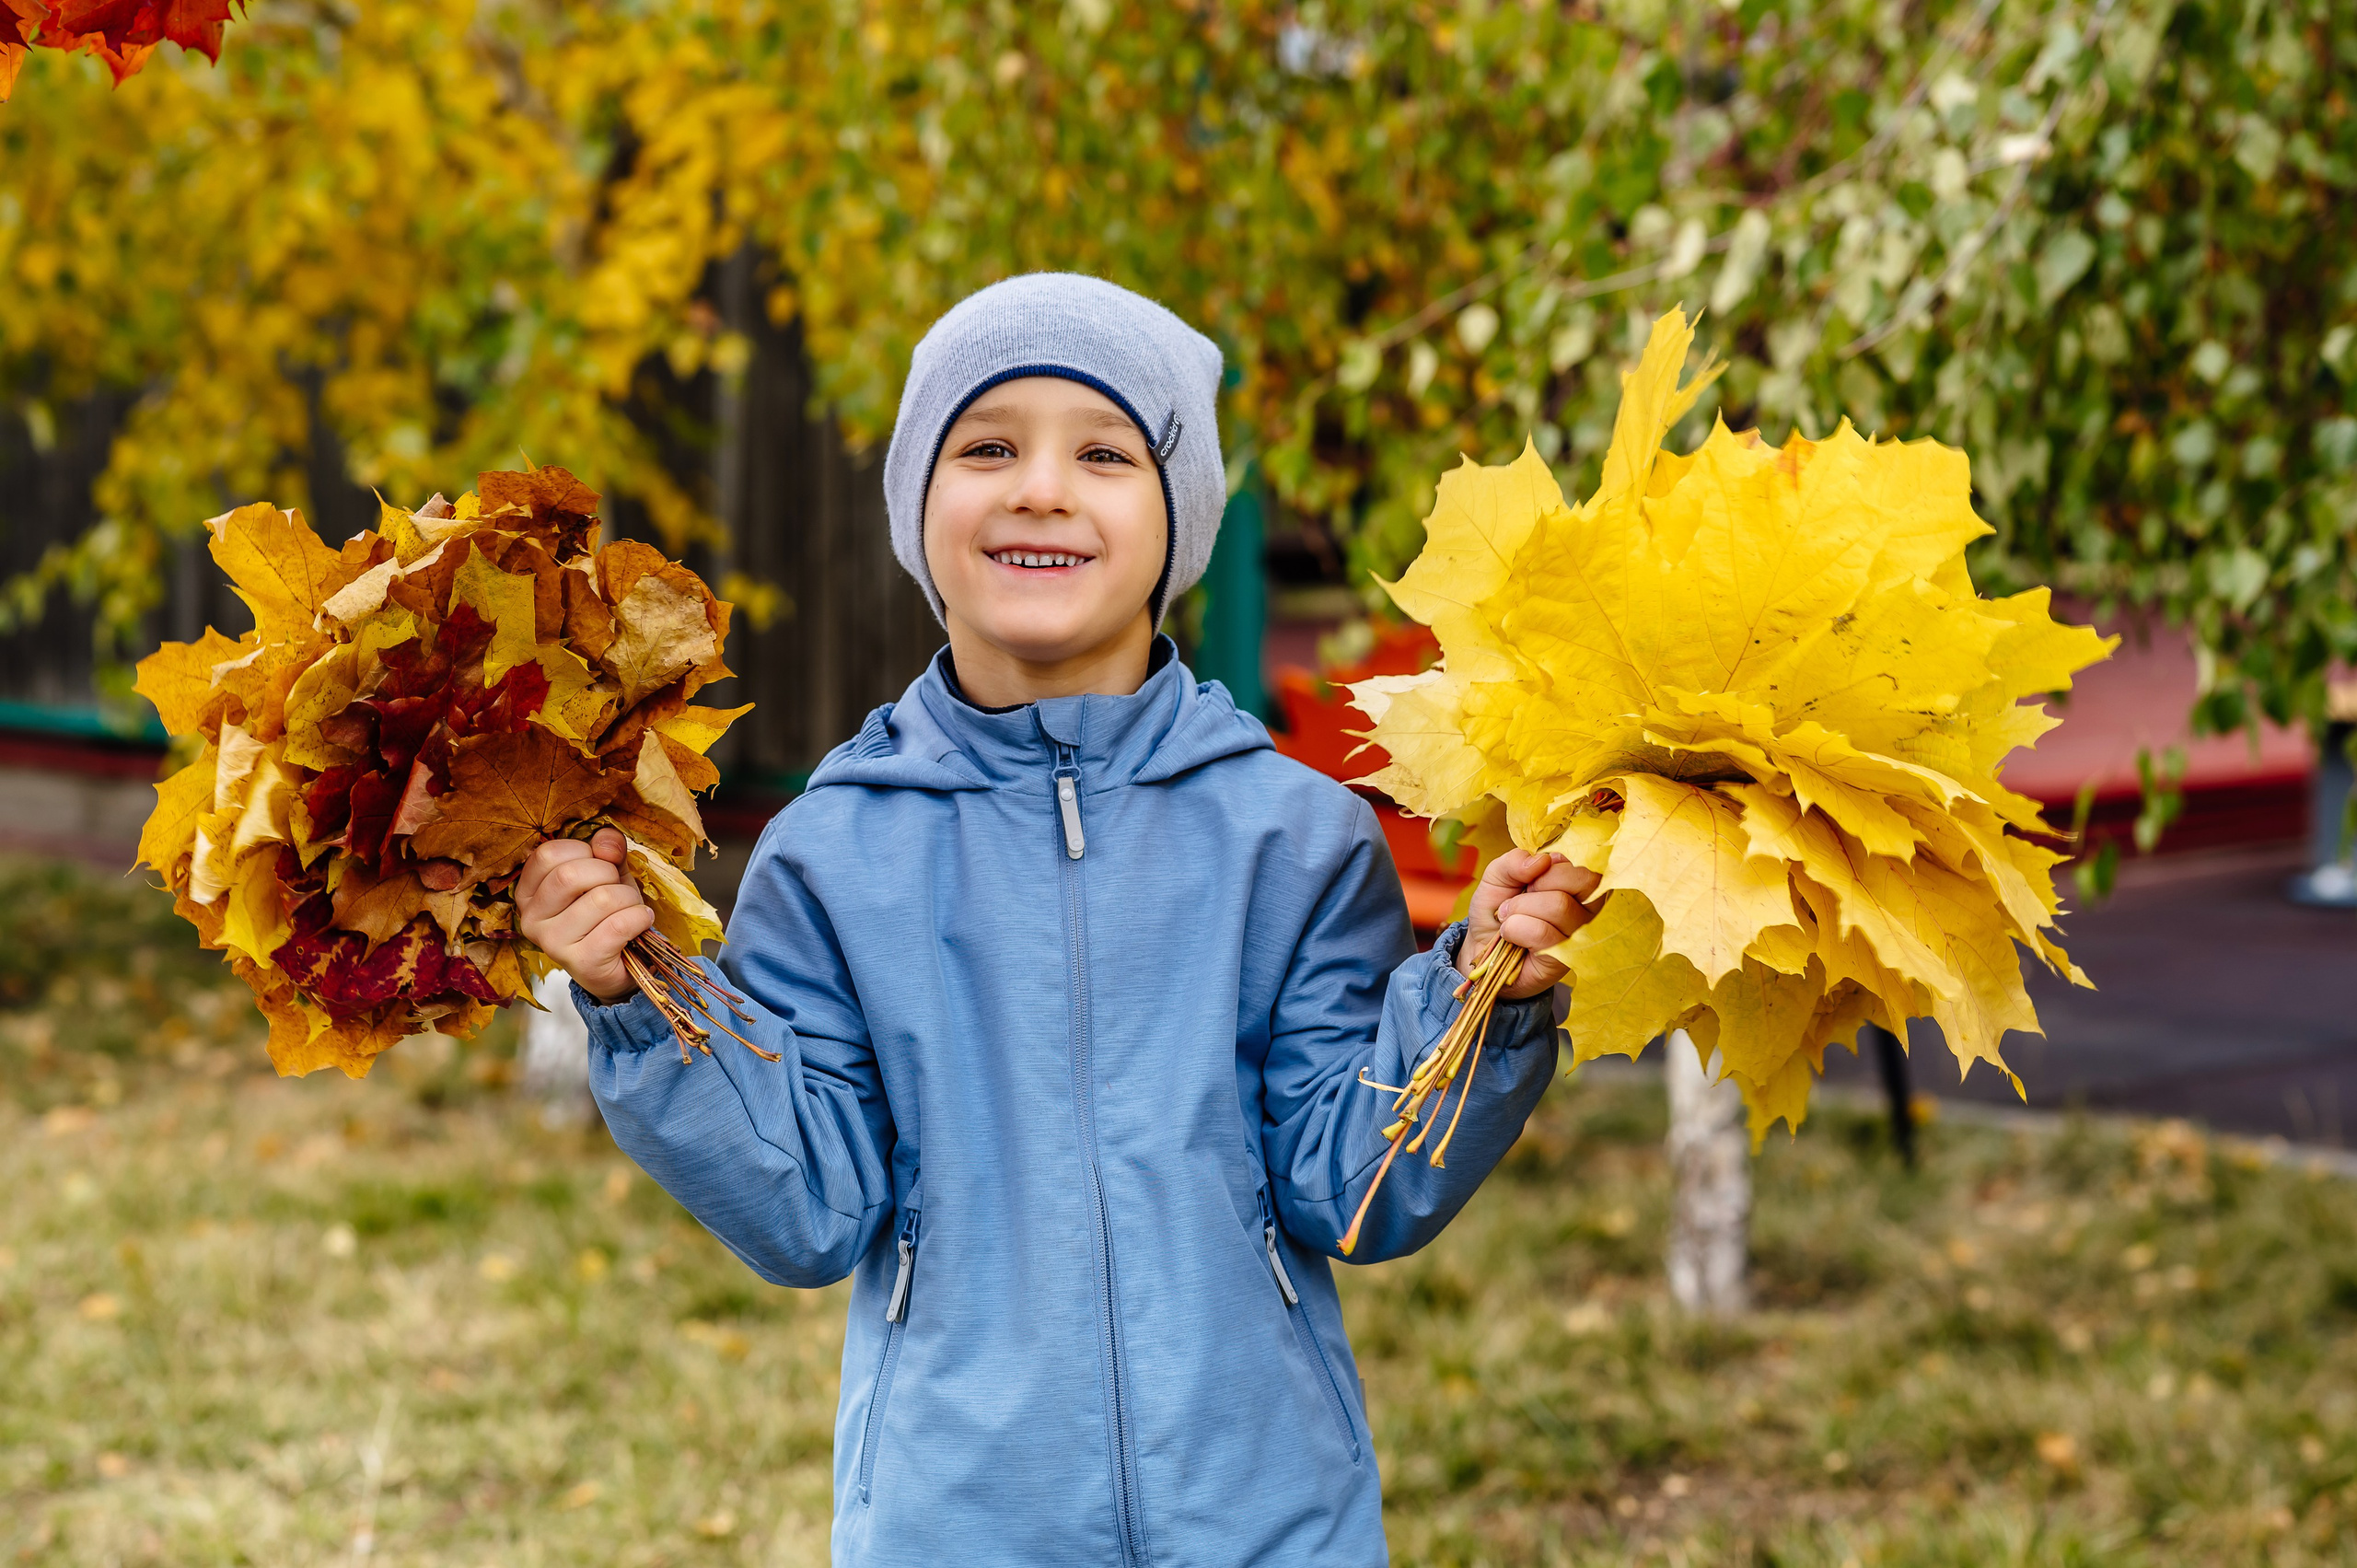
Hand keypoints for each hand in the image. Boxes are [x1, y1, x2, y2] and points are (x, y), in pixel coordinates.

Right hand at [516, 827, 654, 1002]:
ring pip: (600, 899)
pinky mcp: (581, 963)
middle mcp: (531, 919)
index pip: (548, 854)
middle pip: (569, 875)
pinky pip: (618, 926)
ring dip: (628, 898)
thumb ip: (607, 850)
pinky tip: (641, 921)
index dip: (583, 850)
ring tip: (630, 909)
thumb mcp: (607, 874)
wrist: (620, 965)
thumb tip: (607, 842)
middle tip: (617, 888)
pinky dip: (639, 918)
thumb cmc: (607, 914)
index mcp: (529, 893)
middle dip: (608, 873)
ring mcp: (553, 944)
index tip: (599, 863)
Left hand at [1457, 848, 1602, 999]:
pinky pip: (1543, 933)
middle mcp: (1585, 909)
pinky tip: (1510, 935)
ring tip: (1508, 918)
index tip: (1529, 880)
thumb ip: (1515, 861)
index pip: (1583, 864)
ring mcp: (1578, 936)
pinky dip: (1515, 928)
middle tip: (1520, 898)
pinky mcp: (1563, 959)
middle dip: (1539, 885)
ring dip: (1520, 908)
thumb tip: (1542, 861)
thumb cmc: (1495, 910)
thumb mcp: (1497, 876)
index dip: (1549, 868)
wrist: (1478, 947)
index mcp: (1575, 884)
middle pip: (1583, 881)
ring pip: (1560, 906)